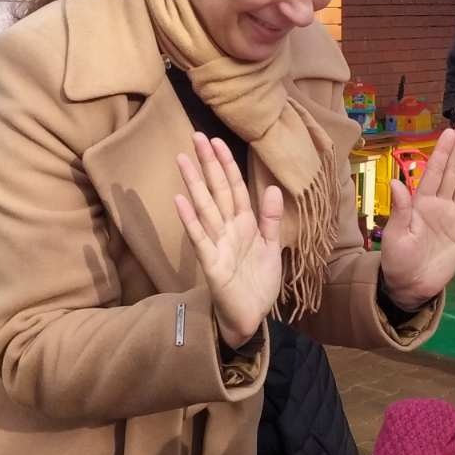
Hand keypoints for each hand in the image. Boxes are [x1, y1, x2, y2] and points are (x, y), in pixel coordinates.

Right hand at [175, 133, 283, 351]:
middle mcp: (228, 230)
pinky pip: (201, 238)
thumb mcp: (272, 248)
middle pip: (217, 191)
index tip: (216, 141)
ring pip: (205, 208)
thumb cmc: (258, 284)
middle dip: (207, 164)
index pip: (234, 188)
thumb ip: (271, 220)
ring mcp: (217, 245)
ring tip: (182, 159)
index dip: (227, 165)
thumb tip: (273, 188)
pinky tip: (180, 200)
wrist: (252, 318)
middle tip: (195, 135)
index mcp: (244, 224)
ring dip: (194, 183)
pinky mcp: (212, 264)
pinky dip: (191, 220)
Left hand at [378, 121, 454, 310]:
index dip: (442, 153)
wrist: (412, 287)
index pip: (434, 173)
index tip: (449, 132)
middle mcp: (438, 206)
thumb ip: (400, 210)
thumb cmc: (398, 262)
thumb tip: (395, 182)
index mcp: (420, 205)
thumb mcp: (396, 236)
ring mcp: (453, 218)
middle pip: (451, 172)